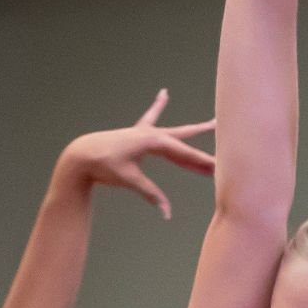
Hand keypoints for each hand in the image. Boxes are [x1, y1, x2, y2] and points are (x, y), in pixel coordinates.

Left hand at [58, 92, 215, 221]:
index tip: (219, 168)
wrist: (82, 154)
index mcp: (153, 141)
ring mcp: (145, 132)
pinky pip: (151, 117)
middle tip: (225, 153)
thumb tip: (166, 213)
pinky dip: (158, 105)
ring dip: (194, 131)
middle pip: (184, 142)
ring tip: (214, 123)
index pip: (184, 153)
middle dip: (204, 150)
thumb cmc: (104, 165)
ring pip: (175, 133)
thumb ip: (150, 194)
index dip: (202, 162)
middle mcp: (152, 133)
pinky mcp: (137, 134)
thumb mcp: (129, 180)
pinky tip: (163, 94)